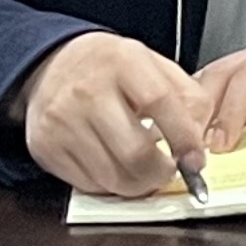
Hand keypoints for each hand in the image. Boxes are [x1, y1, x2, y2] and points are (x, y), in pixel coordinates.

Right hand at [11, 33, 210, 198]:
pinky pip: (89, 184)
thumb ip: (185, 94)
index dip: (184, 137)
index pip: (160, 102)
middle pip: (134, 152)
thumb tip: (199, 138)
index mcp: (121, 60)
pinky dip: (109, 184)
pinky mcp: (46, 146)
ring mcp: (62, 120)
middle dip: (161, 173)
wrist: (50, 65)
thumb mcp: (152, 64)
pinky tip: (114, 165)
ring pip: (113, 177)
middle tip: (169, 171)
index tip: (196, 159)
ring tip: (143, 170)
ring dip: (137, 184)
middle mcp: (87, 90)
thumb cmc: (109, 69)